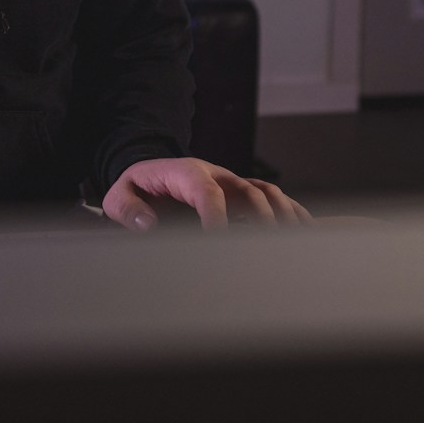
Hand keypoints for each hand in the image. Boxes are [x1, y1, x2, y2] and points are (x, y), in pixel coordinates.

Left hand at [104, 157, 311, 230]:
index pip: (205, 190)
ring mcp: (231, 183)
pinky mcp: (241, 194)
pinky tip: (303, 232)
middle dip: (257, 218)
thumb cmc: (137, 190)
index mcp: (184, 173)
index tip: (217, 239)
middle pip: (245, 190)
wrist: (149, 176)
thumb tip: (147, 223)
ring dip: (280, 215)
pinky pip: (273, 198)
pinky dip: (290, 213)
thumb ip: (127, 209)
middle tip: (262, 249)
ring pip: (265, 192)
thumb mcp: (119, 196)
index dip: (214, 214)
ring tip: (291, 244)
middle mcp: (214, 175)